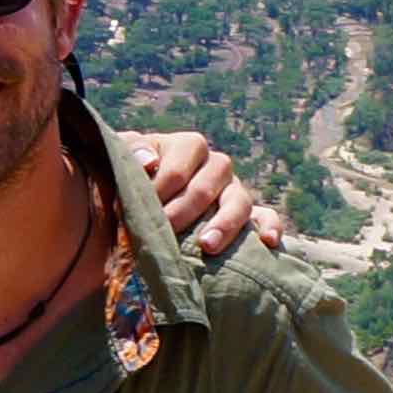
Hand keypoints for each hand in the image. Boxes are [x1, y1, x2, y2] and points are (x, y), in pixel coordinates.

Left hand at [125, 131, 283, 258]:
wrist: (140, 199)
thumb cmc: (129, 177)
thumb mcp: (122, 158)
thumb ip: (130, 152)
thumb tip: (149, 162)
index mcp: (187, 146)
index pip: (180, 163)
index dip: (160, 187)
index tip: (136, 208)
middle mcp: (215, 165)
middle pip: (210, 182)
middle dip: (184, 210)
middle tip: (164, 230)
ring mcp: (233, 189)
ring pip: (240, 200)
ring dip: (225, 223)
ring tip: (207, 246)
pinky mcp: (247, 214)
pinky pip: (266, 216)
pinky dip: (270, 226)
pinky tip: (267, 243)